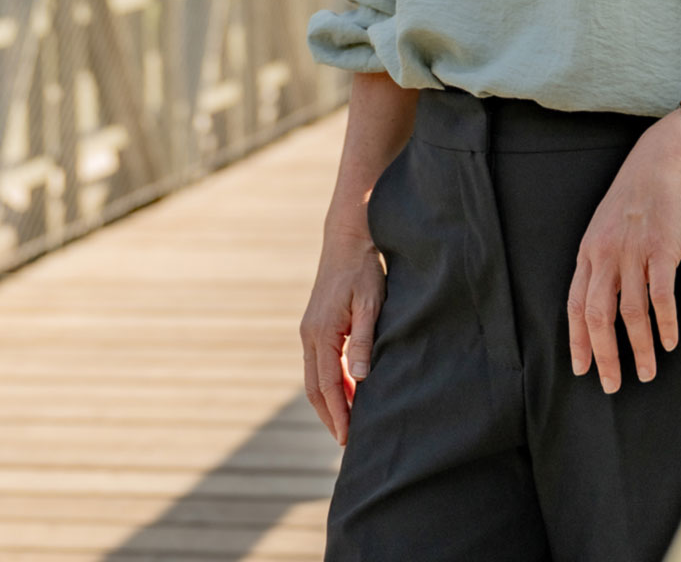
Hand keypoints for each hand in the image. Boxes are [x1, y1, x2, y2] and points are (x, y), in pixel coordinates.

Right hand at [299, 224, 386, 445]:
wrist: (347, 238)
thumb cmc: (363, 270)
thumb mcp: (371, 304)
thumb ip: (365, 341)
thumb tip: (361, 378)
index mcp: (321, 333)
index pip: (329, 385)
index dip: (340, 414)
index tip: (349, 439)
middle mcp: (309, 334)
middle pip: (315, 388)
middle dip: (330, 416)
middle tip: (347, 442)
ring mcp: (309, 330)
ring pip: (314, 377)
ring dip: (329, 402)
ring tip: (347, 424)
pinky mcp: (315, 325)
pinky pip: (318, 363)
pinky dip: (329, 384)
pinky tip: (346, 391)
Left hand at [567, 114, 680, 392]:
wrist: (664, 160)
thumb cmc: (636, 195)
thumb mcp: (606, 226)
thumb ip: (602, 259)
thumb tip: (602, 298)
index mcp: (589, 251)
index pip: (575, 305)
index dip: (577, 340)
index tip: (581, 369)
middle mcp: (605, 255)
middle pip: (597, 315)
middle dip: (604, 355)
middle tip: (612, 385)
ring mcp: (634, 252)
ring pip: (631, 312)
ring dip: (638, 348)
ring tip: (647, 373)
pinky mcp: (662, 249)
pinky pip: (661, 295)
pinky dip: (665, 323)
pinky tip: (670, 342)